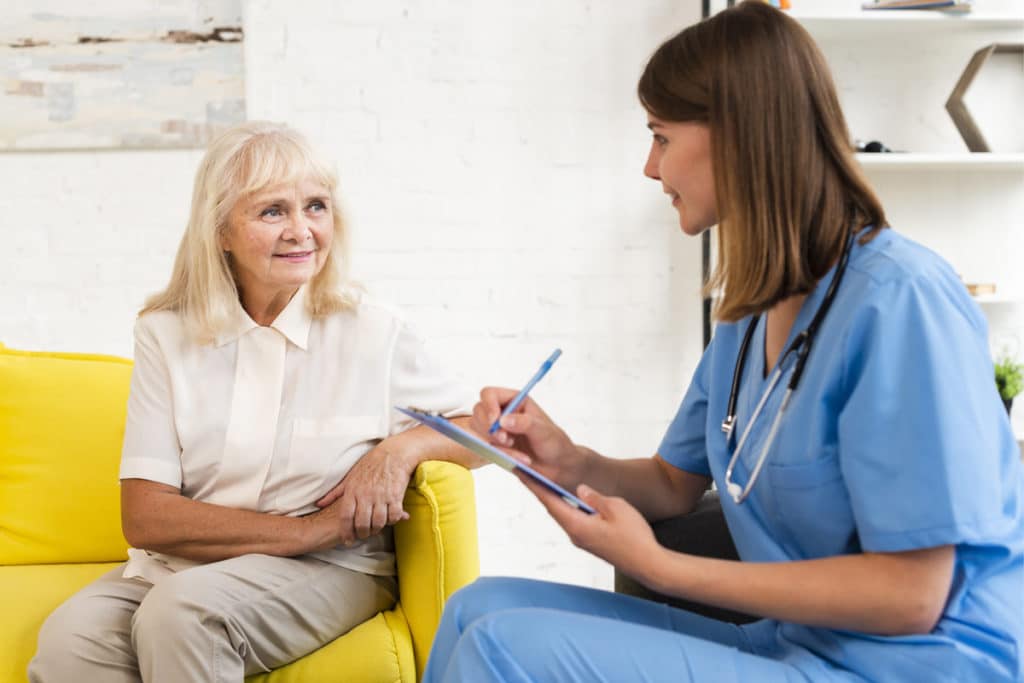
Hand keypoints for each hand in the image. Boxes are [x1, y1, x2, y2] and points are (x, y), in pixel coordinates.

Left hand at [315, 441, 414, 542]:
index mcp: (353, 490)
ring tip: (375, 529)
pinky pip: (393, 515)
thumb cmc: (371, 464)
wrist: (393, 454)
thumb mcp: (350, 477)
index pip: (346, 516)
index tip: (347, 540)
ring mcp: (381, 496)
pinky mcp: (396, 496)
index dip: (346, 531)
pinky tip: (390, 520)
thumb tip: (319, 503)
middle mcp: (366, 494)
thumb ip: (335, 492)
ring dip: (377, 529)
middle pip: (362, 522)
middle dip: (362, 533)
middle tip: (363, 536)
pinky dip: (392, 521)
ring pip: (378, 522)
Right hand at [472, 387, 585, 487]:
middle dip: (488, 427)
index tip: (495, 421)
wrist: (558, 467)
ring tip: (514, 448)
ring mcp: (498, 430)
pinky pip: (487, 449)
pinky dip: (501, 454)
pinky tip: (519, 458)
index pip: (490, 394)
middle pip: (479, 411)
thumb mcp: (544, 431)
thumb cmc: (555, 443)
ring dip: (494, 442)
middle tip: (505, 439)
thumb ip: (525, 423)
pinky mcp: (496, 446)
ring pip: (479, 431)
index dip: (488, 405)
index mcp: (515, 401)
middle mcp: (504, 413)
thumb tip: (503, 421)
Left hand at [517, 472, 662, 583]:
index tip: (520, 472)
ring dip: (554, 499)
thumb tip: (579, 489)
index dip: (535, 485)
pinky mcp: (591, 543)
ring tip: (544, 483)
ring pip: (564, 515)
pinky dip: (567, 508)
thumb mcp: (616, 508)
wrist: (649, 564)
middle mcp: (575, 534)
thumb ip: (595, 497)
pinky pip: (574, 521)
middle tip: (528, 473)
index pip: (550, 501)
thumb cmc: (635, 537)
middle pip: (553, 508)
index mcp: (577, 525)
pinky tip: (569, 500)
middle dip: (541, 490)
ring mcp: (582, 540)